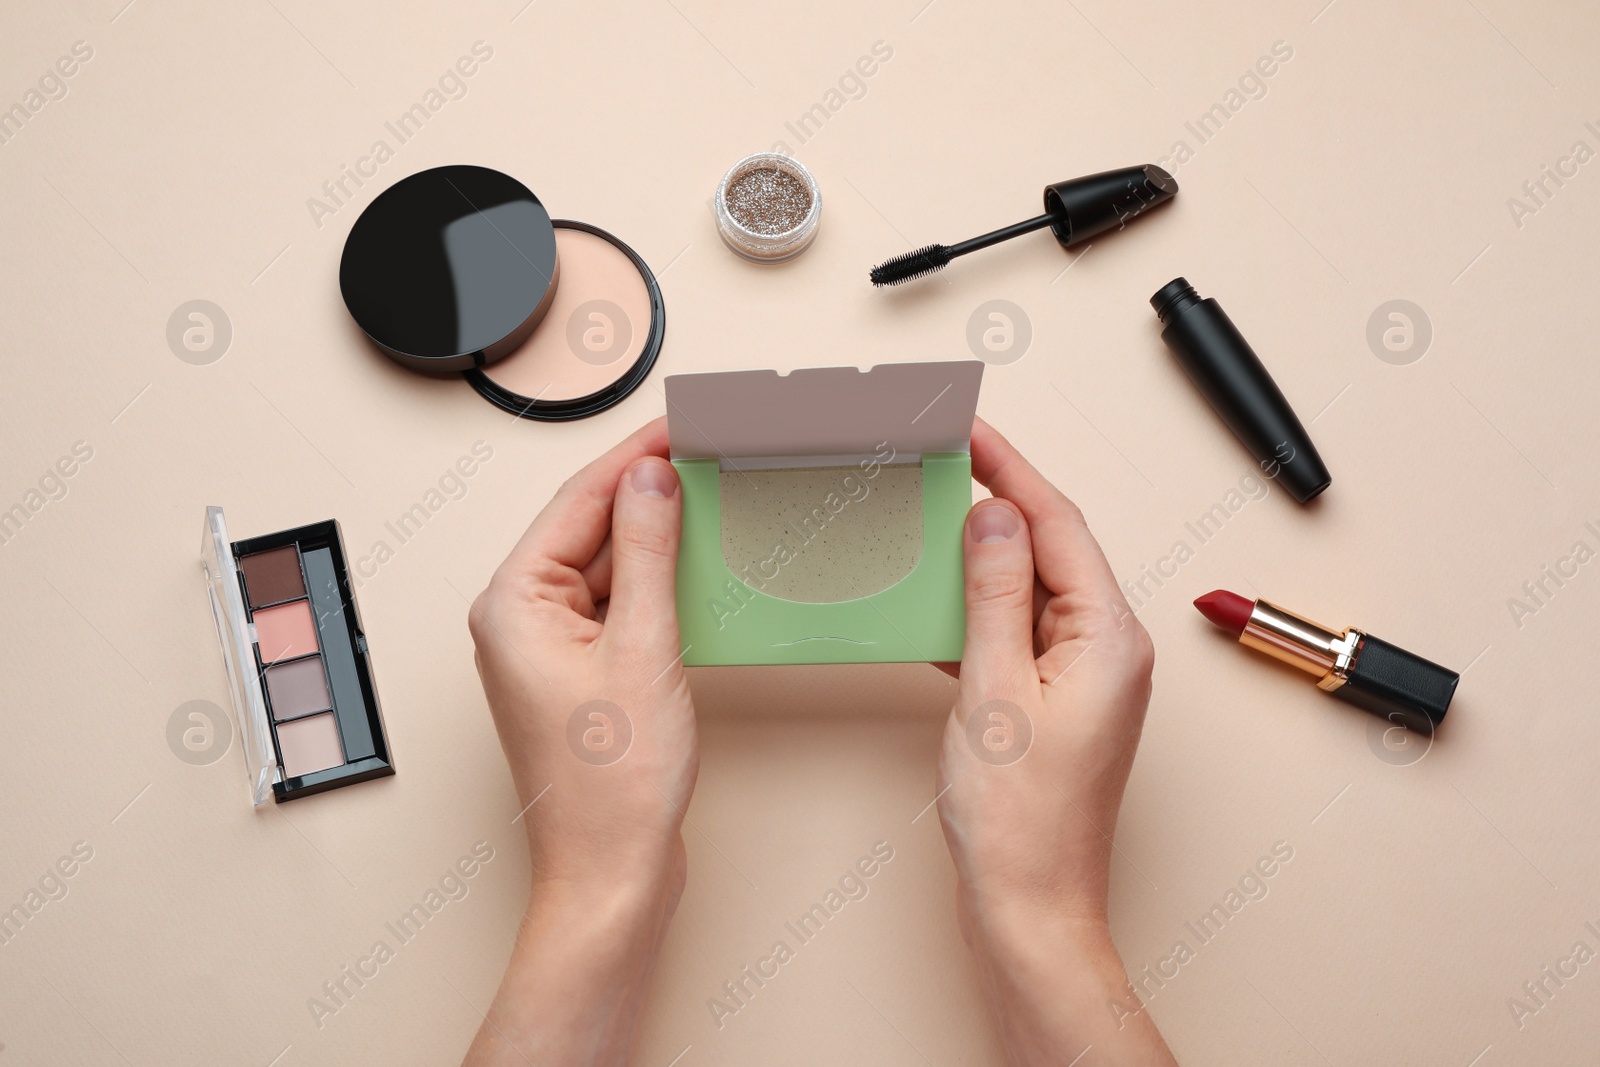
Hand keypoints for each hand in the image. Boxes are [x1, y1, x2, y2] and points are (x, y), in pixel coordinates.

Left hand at [463, 418, 695, 1065]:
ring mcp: (547, 648)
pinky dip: (655, 581)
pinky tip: (695, 566)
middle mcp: (518, 619)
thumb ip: (645, 553)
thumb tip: (651, 479)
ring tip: (709, 497)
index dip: (633, 455)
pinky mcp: (579, 673)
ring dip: (653, 535)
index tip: (680, 422)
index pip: (576, 500)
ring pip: (604, 565)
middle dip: (645, 489)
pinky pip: (616, 604)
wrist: (613, 872)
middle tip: (705, 450)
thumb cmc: (613, 785)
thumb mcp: (641, 648)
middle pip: (586, 527)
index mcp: (512, 604)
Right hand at [936, 419, 1174, 1064]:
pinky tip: (934, 602)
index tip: (971, 429)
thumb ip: (994, 595)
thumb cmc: (1019, 820)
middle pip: (1050, 550)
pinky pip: (1014, 633)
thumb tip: (994, 515)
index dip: (1012, 469)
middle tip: (944, 458)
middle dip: (997, 501)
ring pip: (1029, 590)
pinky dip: (975, 611)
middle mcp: (1107, 650)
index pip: (1058, 525)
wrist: (1029, 907)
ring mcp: (1082, 678)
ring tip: (930, 516)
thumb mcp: (995, 690)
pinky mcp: (1052, 703)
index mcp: (1108, 638)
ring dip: (980, 556)